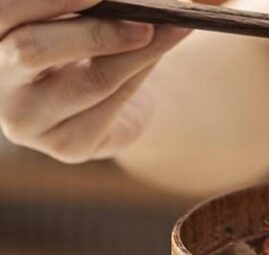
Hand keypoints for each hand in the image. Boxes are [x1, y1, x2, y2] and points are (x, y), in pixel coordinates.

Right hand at [0, 1, 189, 162]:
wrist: (107, 98)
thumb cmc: (83, 39)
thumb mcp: (78, 14)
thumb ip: (95, 5)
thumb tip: (143, 3)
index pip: (6, 11)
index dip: (53, 0)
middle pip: (33, 50)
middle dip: (96, 32)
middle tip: (146, 21)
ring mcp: (25, 120)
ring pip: (87, 83)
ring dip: (136, 54)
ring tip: (173, 28)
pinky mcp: (66, 146)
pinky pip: (112, 108)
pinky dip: (142, 75)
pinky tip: (161, 52)